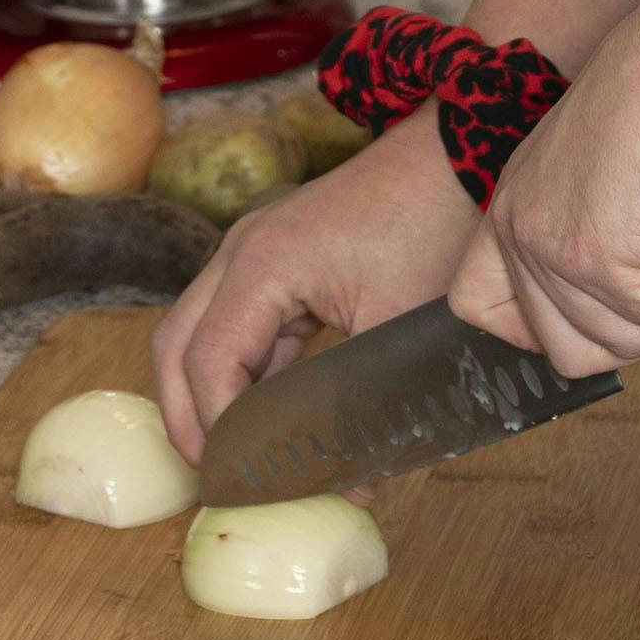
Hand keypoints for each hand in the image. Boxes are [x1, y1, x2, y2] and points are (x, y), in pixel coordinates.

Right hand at [152, 113, 477, 458]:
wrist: (462, 157)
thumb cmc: (434, 228)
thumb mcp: (394, 328)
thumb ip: (356, 404)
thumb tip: (342, 481)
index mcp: (260, 265)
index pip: (209, 365)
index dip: (220, 432)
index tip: (248, 482)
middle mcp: (240, 251)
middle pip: (177, 348)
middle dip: (188, 419)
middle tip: (216, 481)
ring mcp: (255, 250)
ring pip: (203, 336)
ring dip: (215, 397)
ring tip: (244, 460)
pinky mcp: (279, 258)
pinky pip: (241, 324)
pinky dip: (247, 373)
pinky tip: (277, 419)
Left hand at [450, 0, 639, 378]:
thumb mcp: (614, 163)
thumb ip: (604, 224)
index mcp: (516, 201)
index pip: (477, 304)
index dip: (537, 330)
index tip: (605, 318)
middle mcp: (522, 227)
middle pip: (561, 347)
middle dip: (639, 336)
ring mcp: (557, 249)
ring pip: (622, 344)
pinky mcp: (606, 261)